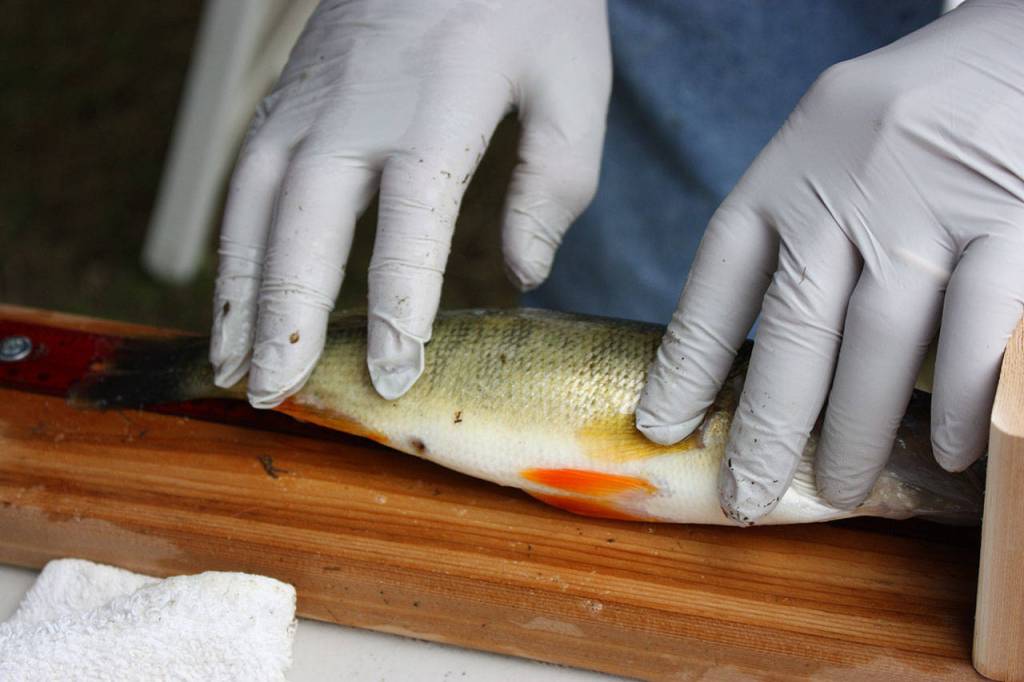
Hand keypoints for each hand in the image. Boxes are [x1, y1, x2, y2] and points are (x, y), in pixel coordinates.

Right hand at [210, 0, 609, 404]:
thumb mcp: (571, 79)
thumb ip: (557, 181)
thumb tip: (525, 272)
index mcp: (437, 106)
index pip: (410, 222)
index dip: (397, 305)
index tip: (393, 373)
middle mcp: (354, 106)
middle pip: (303, 223)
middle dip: (284, 315)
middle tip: (271, 392)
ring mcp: (307, 98)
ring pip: (252, 205)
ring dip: (237, 290)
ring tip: (229, 363)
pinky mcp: (286, 95)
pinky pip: (242, 177)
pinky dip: (229, 243)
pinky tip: (231, 291)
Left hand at [636, 0, 1023, 523]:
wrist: (1015, 43)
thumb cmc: (906, 117)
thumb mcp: (820, 154)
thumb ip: (792, 234)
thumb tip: (756, 351)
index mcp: (785, 177)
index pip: (717, 284)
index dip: (684, 364)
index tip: (661, 425)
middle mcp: (842, 193)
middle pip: (791, 332)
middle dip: (762, 428)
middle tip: (744, 495)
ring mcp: (927, 207)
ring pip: (877, 344)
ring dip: (851, 432)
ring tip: (830, 490)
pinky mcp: (1012, 216)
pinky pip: (980, 327)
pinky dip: (960, 397)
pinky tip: (942, 449)